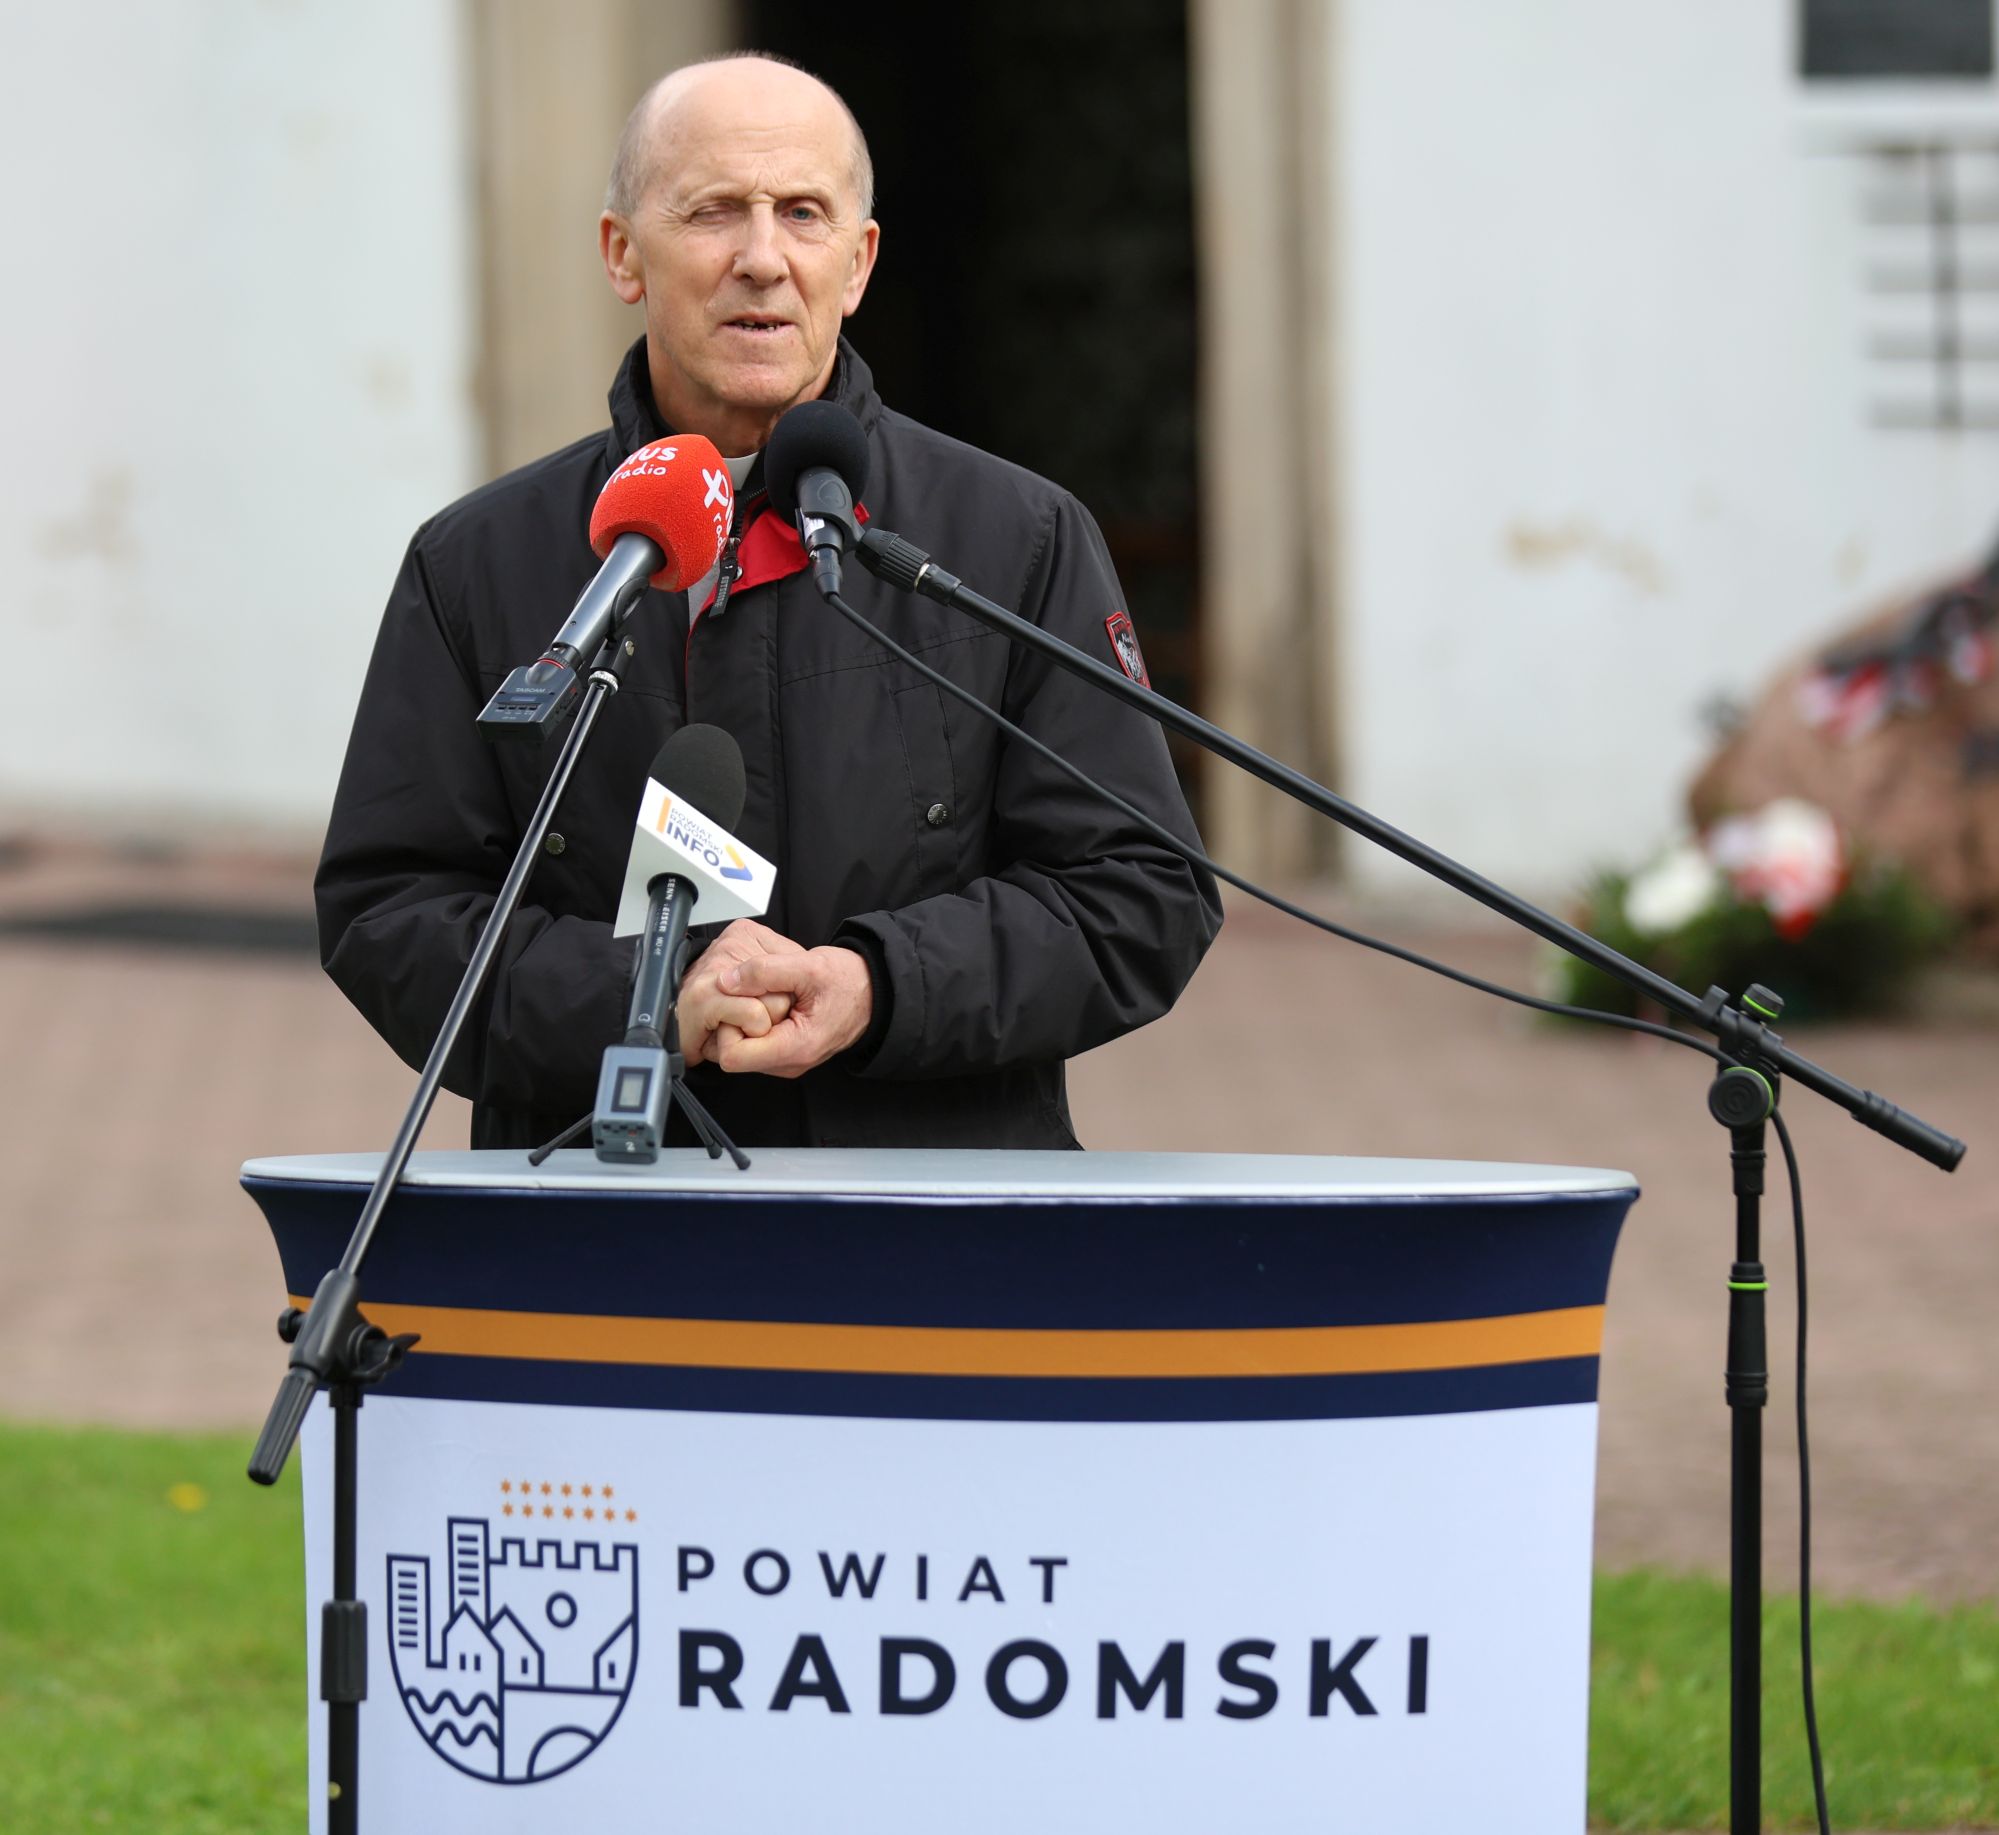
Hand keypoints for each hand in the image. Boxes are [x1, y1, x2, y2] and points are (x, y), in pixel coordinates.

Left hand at [707, 945, 874, 1079]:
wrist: (875, 993)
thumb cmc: (849, 981)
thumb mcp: (808, 965)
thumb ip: (764, 971)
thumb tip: (725, 981)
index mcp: (796, 1047)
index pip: (732, 1055)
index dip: (728, 1024)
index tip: (741, 998)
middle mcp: (789, 1063)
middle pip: (734, 1052)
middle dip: (737, 1020)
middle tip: (758, 993)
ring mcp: (788, 1061)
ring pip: (744, 1048)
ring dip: (748, 1020)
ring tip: (771, 996)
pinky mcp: (787, 1054)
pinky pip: (756, 1043)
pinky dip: (758, 1022)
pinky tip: (775, 1003)